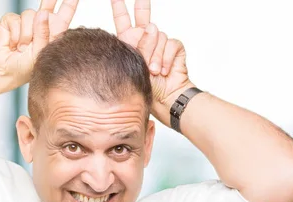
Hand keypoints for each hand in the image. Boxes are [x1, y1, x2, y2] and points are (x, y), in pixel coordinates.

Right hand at [0, 0, 78, 88]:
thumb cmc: (24, 67)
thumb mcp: (40, 53)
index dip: (70, 2)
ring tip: (22, 49)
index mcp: (53, 32)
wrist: (3, 70)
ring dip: (26, 35)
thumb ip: (44, 34)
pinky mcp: (12, 20)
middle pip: (48, 5)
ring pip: (30, 15)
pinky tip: (13, 45)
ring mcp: (26, 22)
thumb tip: (42, 13)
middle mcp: (40, 24)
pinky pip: (17, 20)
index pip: (65, 14)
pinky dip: (15, 35)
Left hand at [111, 0, 193, 123]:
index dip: (119, 7)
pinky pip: (170, 43)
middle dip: (142, 4)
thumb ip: (140, 45)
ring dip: (156, 55)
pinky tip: (164, 70)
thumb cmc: (145, 88)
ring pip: (157, 35)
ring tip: (154, 72)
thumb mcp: (135, 66)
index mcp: (130, 42)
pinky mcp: (174, 47)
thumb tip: (151, 27)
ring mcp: (160, 43)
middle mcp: (145, 39)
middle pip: (143, 15)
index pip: (122, 20)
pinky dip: (167, 58)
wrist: (165, 100)